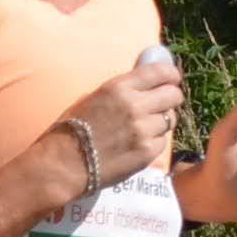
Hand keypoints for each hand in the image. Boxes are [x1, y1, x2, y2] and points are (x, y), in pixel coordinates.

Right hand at [64, 45, 188, 183]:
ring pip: (170, 119)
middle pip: (173, 95)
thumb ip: (123, 90)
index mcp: (119, 88)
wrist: (63, 164)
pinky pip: (163, 141)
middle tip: (162, 105)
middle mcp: (135, 106)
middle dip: (170, 98)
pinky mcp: (147, 152)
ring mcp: (143, 130)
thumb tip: (146, 85)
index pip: (161, 72)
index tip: (172, 80)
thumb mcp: (95, 98)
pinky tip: (137, 145)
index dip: (171, 75)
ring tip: (144, 128)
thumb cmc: (72, 130)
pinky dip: (154, 141)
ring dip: (162, 122)